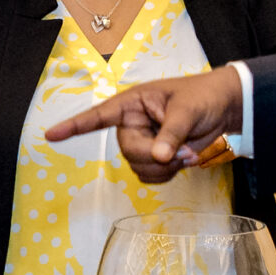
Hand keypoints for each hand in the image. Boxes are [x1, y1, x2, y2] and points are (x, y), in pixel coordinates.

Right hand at [44, 67, 241, 182]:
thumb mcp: (188, 110)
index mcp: (133, 103)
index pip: (99, 116)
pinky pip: (150, 177)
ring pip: (138, 168)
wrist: (225, 109)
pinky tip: (183, 159)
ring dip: (165, 167)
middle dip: (155, 156)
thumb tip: (159, 155)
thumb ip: (172, 133)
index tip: (50, 135)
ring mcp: (143, 141)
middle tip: (182, 148)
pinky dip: (168, 175)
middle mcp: (132, 123)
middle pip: (127, 152)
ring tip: (187, 151)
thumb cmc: (204, 97)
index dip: (74, 126)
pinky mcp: (154, 157)